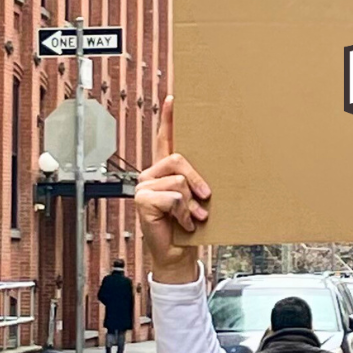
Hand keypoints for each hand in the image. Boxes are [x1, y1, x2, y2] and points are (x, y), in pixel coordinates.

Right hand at [134, 96, 210, 282]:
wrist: (178, 253)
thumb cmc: (188, 226)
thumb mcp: (197, 200)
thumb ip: (198, 182)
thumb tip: (210, 176)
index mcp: (164, 171)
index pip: (164, 139)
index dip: (168, 119)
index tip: (173, 99)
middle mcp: (152, 175)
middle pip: (178, 159)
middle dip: (197, 179)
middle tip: (206, 196)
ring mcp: (144, 187)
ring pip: (179, 181)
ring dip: (191, 204)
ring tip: (192, 217)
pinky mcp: (142, 201)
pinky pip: (173, 198)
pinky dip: (183, 214)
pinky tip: (182, 224)